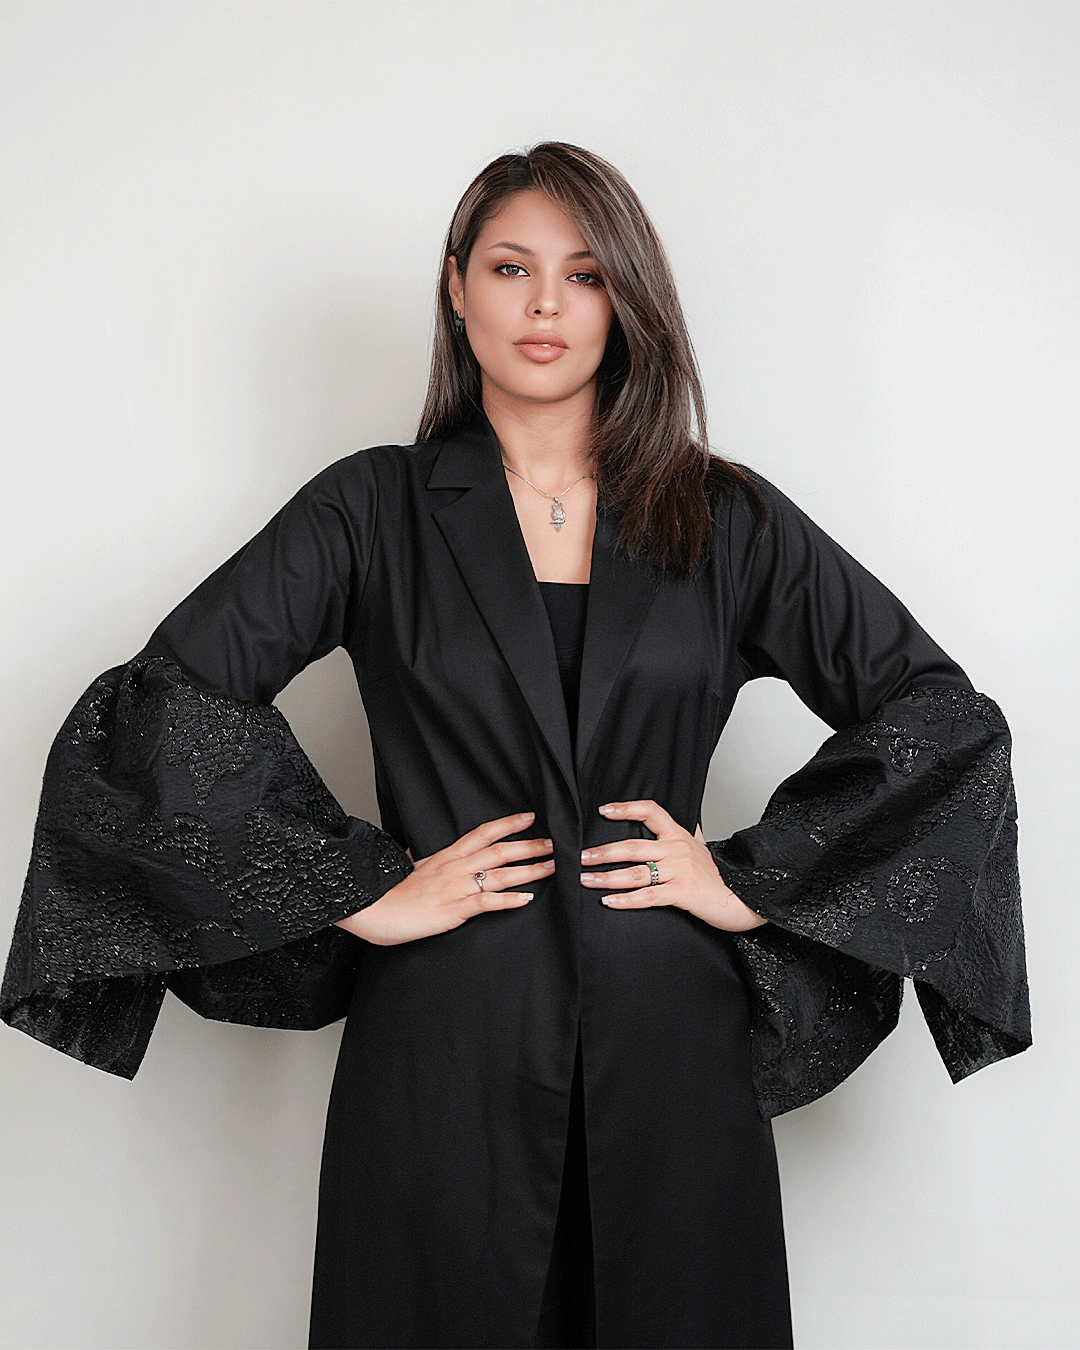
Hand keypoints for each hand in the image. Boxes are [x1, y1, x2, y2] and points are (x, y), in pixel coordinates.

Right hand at [335, 812, 552, 945]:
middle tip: (553, 843)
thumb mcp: (411, 867)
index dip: (508, 824)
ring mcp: (457, 887)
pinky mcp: (455, 909)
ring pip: (501, 875)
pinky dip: (510, 901)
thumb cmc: (388, 891)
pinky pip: (488, 903)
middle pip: (500, 850)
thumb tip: (421, 855)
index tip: (529, 817)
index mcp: (446, 855)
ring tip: (551, 868)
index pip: (483, 833)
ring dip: (529, 871)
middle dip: (529, 846)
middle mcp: (456, 867)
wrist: (375, 908)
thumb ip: (424, 861)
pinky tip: (527, 899)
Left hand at [579, 800, 766, 931]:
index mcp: (680, 836)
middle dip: (604, 851)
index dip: (627, 809)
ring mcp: (680, 871)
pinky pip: (648, 896)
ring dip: (607, 877)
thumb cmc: (721, 877)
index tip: (604, 810)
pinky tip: (609, 901)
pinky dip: (626, 900)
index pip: (652, 812)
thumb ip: (693, 835)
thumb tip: (692, 821)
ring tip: (587, 879)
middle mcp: (678, 850)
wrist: (745, 898)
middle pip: (634, 846)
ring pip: (636, 872)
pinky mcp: (682, 893)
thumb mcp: (705, 849)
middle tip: (582, 856)